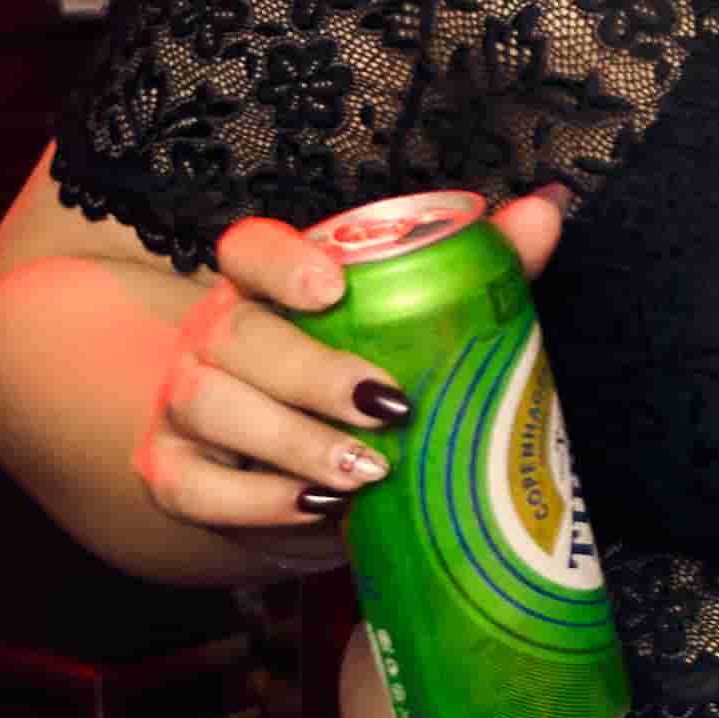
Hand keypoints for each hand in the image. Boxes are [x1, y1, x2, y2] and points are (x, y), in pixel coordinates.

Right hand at [135, 191, 569, 544]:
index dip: (282, 262)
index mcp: (266, 287)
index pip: (249, 250)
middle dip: (313, 373)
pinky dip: (255, 501)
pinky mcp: (172, 471)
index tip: (332, 285)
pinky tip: (315, 508)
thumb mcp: (410, 327)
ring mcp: (183, 403)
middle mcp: (214, 335)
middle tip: (390, 406)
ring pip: (212, 407)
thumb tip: (546, 208)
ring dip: (294, 442)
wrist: (282, 474)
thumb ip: (473, 267)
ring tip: (368, 472)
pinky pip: (194, 485)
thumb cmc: (358, 379)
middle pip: (237, 336)